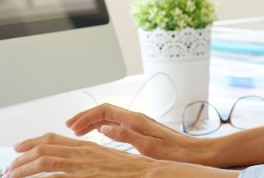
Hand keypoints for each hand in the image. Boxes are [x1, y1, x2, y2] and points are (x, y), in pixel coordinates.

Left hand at [3, 132, 167, 176]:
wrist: (149, 173)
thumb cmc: (130, 171)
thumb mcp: (105, 160)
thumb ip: (87, 159)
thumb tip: (72, 161)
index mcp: (86, 146)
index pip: (52, 139)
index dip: (31, 142)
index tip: (17, 148)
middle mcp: (83, 152)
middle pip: (44, 148)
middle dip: (22, 158)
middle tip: (8, 168)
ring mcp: (84, 165)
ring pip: (45, 161)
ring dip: (25, 169)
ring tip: (12, 176)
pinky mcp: (87, 176)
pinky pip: (58, 177)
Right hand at [66, 103, 211, 164]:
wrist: (194, 152)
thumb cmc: (174, 152)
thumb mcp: (148, 147)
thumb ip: (126, 135)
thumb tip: (104, 127)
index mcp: (136, 119)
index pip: (105, 111)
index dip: (86, 117)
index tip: (72, 127)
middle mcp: (135, 117)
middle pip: (104, 111)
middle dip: (85, 117)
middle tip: (69, 127)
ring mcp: (138, 123)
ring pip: (109, 117)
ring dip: (92, 122)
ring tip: (78, 131)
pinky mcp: (141, 129)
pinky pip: (117, 123)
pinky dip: (103, 126)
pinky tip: (98, 133)